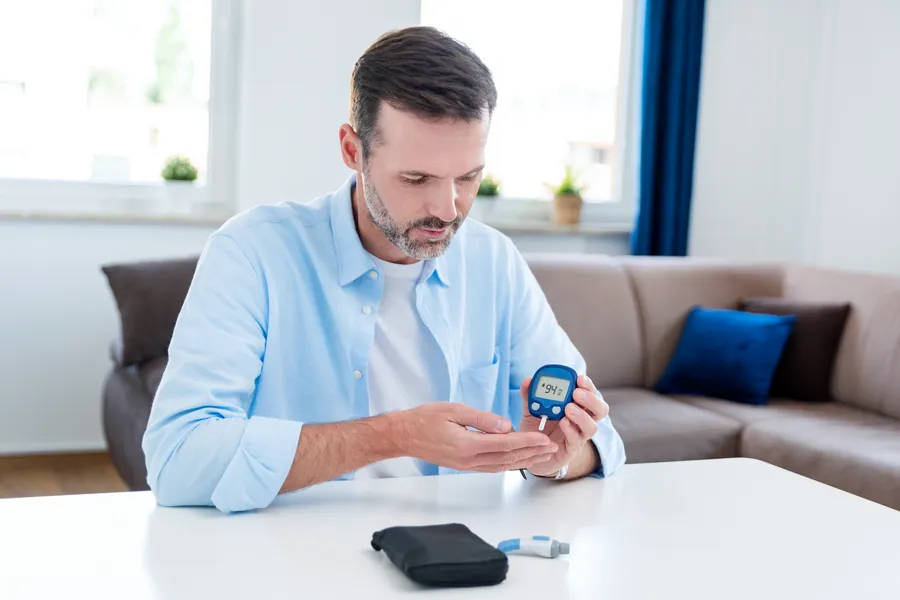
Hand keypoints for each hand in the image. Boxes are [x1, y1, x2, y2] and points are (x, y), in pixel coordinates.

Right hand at [393, 402, 557, 472]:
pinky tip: (518, 459)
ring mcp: (466, 465)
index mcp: (468, 445)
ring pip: (501, 465)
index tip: (545, 438)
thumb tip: (506, 425)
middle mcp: (469, 459)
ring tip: (541, 455)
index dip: (527, 441)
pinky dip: (508, 463)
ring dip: (523, 460)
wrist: (404, 435)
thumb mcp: (454, 410)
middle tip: (551, 448)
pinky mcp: (464, 465)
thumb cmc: (425, 419)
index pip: (505, 444)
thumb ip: (482, 418)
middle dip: (532, 453)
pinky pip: (491, 466)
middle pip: (507, 458)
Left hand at [518, 374, 608, 477]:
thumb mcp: (532, 410)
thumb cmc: (537, 428)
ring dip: (582, 416)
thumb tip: (528, 380)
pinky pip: (576, 440)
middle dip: (591, 399)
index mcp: (576, 407)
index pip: (590, 394)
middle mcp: (581, 421)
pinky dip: (571, 430)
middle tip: (577, 393)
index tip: (580, 378)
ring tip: (568, 409)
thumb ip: (530, 396)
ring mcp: (578, 436)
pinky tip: (563, 423)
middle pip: (600, 410)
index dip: (588, 386)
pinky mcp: (571, 450)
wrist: (532, 452)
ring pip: (592, 427)